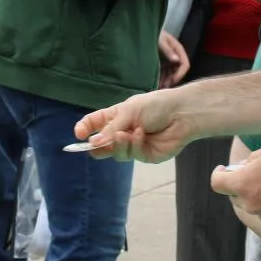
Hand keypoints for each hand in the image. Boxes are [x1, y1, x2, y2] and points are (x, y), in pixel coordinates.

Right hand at [75, 89, 191, 163]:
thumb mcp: (129, 112)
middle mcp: (122, 131)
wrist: (181, 114)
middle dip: (97, 146)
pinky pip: (131, 155)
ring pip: (115, 152)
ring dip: (118, 144)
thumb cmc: (156, 106)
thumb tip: (93, 143)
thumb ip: (111, 128)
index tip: (78, 134)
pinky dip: (133, 145)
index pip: (93, 124)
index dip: (84, 129)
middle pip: (101, 144)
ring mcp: (132, 144)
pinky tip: (141, 135)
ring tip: (127, 134)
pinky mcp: (144, 155)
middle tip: (97, 144)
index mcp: (115, 116)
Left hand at [158, 30, 189, 87]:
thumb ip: (168, 50)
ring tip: (160, 88)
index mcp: (178, 50)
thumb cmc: (154, 34)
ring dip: (167, 81)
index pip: (185, 64)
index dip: (180, 74)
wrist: (144, 31)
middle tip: (164, 88)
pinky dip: (162, 79)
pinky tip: (157, 84)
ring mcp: (169, 60)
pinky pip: (165, 72)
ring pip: (171, 73)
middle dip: (172, 80)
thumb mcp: (161, 41)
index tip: (172, 81)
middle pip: (178, 71)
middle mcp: (175, 56)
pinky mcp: (162, 62)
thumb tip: (176, 60)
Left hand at [210, 141, 260, 223]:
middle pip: (235, 194)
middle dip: (240, 183)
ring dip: (257, 193)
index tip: (224, 168)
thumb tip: (247, 166)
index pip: (217, 183)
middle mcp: (250, 203)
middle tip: (254, 171)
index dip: (218, 174)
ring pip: (252, 203)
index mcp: (243, 184)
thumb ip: (253, 158)